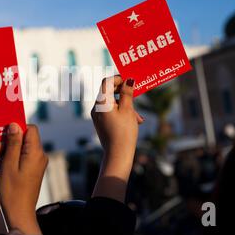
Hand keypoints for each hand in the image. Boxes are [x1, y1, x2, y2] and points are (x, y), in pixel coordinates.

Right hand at [0, 123, 47, 234]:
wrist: (20, 212)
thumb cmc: (13, 191)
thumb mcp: (9, 164)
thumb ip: (13, 143)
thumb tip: (15, 125)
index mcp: (36, 153)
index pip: (30, 129)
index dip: (15, 129)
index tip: (1, 137)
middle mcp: (40, 155)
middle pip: (25, 137)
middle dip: (9, 141)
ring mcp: (38, 162)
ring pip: (23, 146)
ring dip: (9, 150)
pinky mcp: (34, 168)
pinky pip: (24, 155)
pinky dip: (13, 157)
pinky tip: (2, 166)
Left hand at [91, 76, 142, 201]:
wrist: (117, 155)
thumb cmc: (124, 132)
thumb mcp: (128, 110)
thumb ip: (127, 93)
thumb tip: (128, 80)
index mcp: (101, 103)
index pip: (107, 82)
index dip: (118, 79)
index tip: (130, 80)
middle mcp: (96, 108)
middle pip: (108, 92)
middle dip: (124, 93)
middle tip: (136, 94)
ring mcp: (97, 116)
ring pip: (112, 103)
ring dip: (125, 105)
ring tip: (138, 116)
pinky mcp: (101, 123)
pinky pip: (110, 112)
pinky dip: (121, 112)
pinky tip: (133, 120)